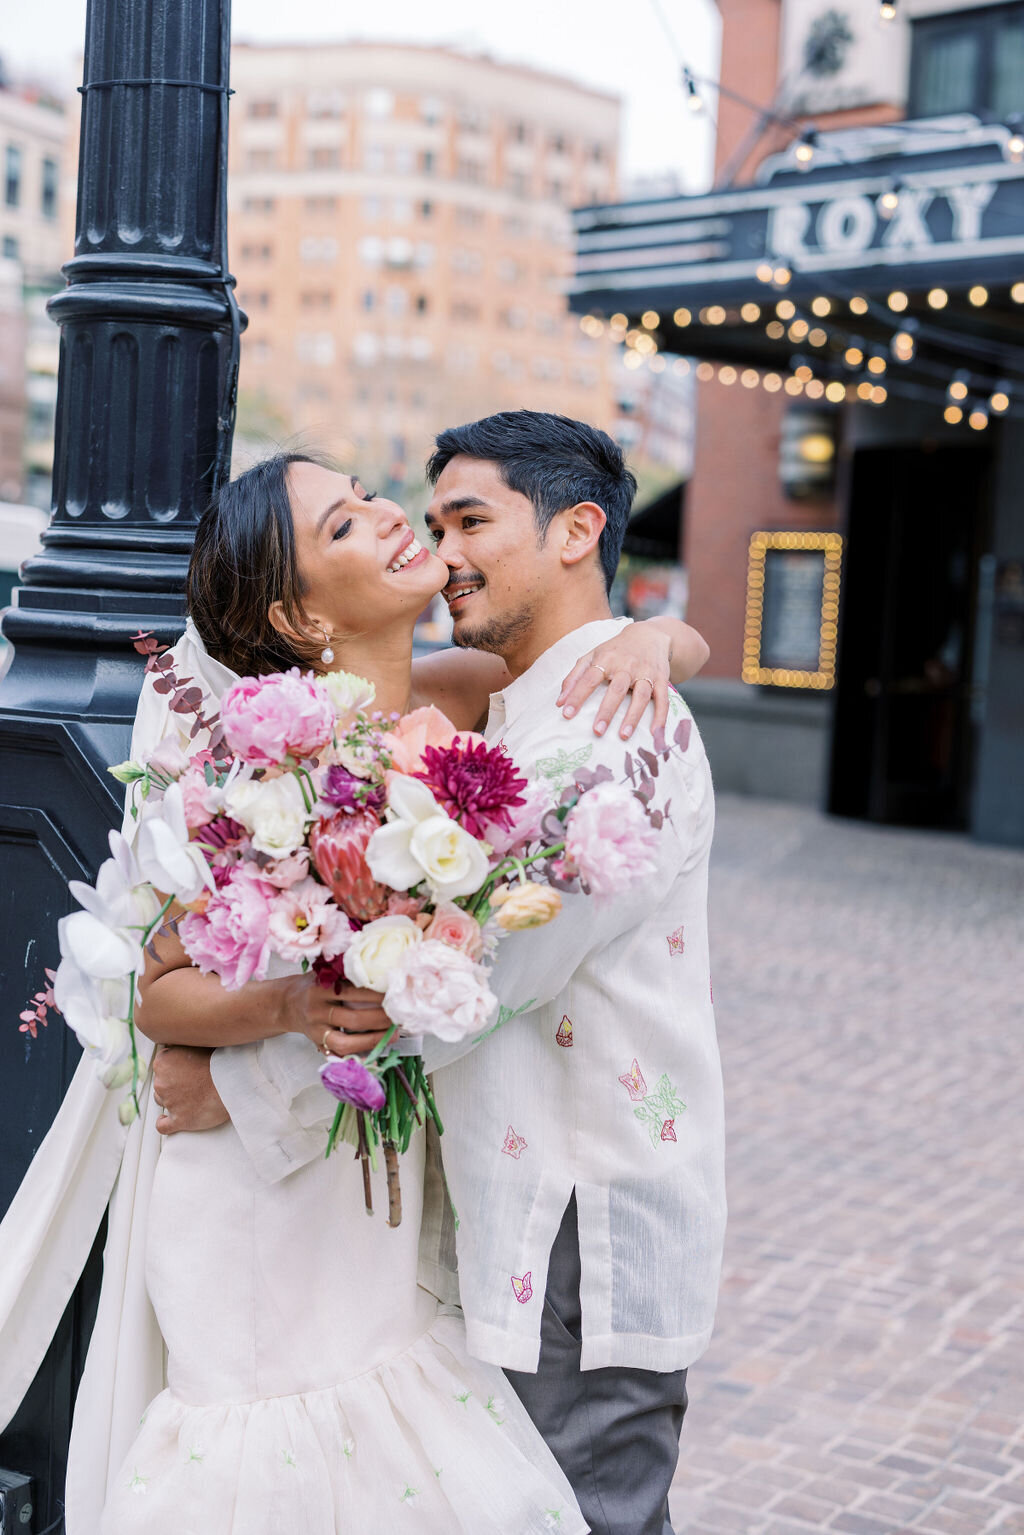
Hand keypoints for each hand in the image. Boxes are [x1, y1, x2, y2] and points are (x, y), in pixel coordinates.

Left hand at [152, 1045, 228, 1135]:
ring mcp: (170, 1102)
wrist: (234, 1083)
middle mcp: (161, 1082)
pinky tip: (168, 1119)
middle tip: (191, 1081)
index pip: (160, 1064)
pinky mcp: (179, 1120)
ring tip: (189, 1096)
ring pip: (162, 1101)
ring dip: (172, 1099)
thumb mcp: (198, 1043)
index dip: (172, 1066)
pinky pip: (162, 1126)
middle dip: (172, 1083)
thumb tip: (178, 1039)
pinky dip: (164, 1123)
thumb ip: (183, 1043)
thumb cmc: (220, 1061)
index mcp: (163, 1061)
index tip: (183, 1068)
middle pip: (160, 1083)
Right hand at [280, 973, 393, 1059]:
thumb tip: (382, 971)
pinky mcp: (317, 1045)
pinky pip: (339, 1055)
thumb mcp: (324, 973)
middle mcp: (316, 1011)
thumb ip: (346, 973)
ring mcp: (315, 1031)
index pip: (351, 991)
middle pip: (352, 1019)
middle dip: (379, 1019)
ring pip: (345, 1042)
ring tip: (393, 1035)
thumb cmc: (313, 986)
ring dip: (373, 1040)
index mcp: (319, 988)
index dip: (375, 994)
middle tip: (399, 1016)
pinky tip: (376, 1050)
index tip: (394, 993)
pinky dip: (358, 1054)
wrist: (286, 1003)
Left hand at [557, 625, 671, 739]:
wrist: (649, 635)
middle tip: (597, 731)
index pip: (589, 678)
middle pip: (617, 689)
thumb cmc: (615, 650)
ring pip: (641, 696)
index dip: (577, 696)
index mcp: (606, 659)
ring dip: (633, 717)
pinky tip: (656, 734)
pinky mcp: (662, 679)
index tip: (566, 714)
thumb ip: (574, 677)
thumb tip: (559, 702)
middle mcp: (627, 665)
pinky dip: (661, 716)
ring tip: (623, 736)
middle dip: (607, 710)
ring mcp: (646, 672)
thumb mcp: (592, 656)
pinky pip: (663, 699)